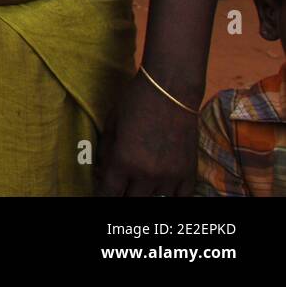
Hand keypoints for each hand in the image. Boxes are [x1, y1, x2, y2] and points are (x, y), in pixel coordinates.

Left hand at [96, 73, 198, 195]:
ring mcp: (170, 175)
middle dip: (121, 195)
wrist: (170, 89)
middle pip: (130, 201)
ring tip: (138, 187)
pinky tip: (161, 191)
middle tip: (119, 187)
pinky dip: (169, 196)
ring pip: (155, 202)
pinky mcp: (189, 172)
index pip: (108, 193)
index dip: (102, 195)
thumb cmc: (134, 101)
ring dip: (144, 195)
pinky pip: (180, 198)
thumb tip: (102, 170)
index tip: (101, 192)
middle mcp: (147, 174)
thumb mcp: (111, 125)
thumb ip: (105, 152)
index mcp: (123, 161)